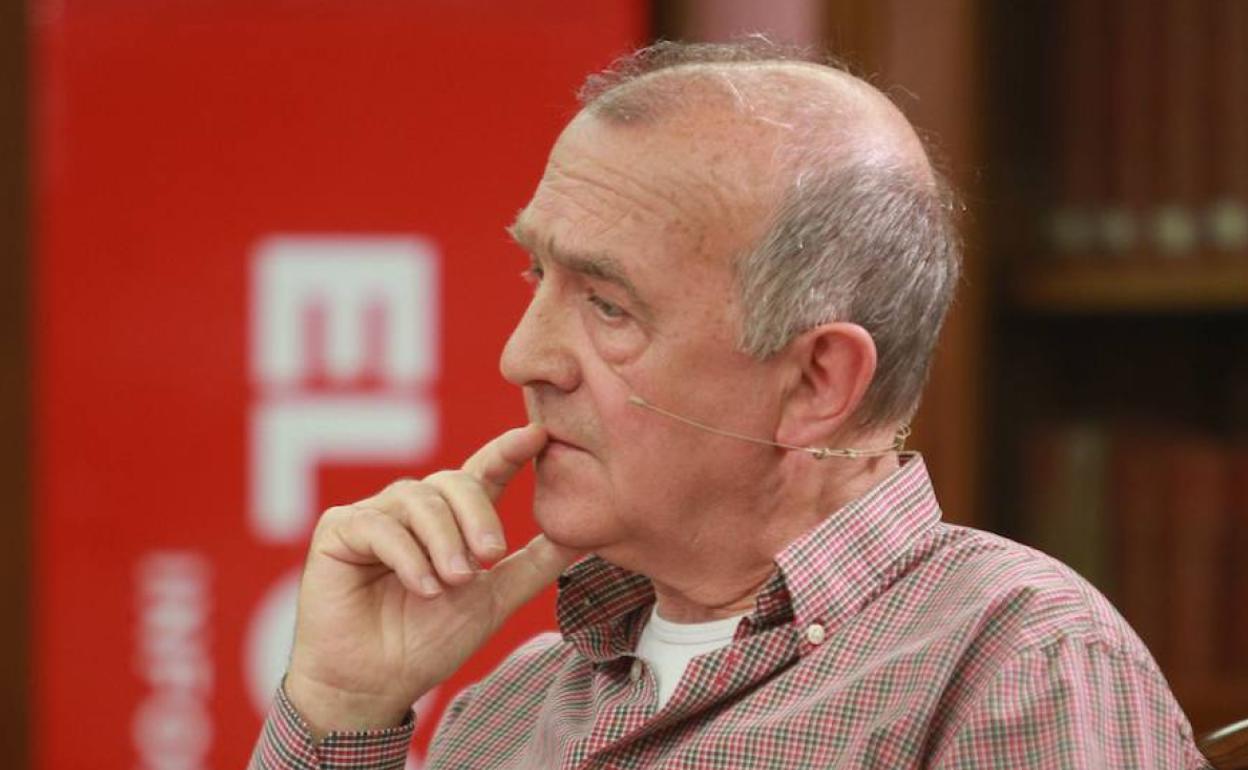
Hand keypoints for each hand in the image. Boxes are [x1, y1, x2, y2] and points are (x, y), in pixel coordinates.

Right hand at [284, 425, 581, 739]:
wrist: (376, 683)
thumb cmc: (429, 641)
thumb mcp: (495, 600)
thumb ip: (535, 565)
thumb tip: (582, 534)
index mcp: (451, 519)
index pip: (484, 472)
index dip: (509, 451)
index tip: (537, 436)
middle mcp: (413, 509)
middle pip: (454, 481)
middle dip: (478, 515)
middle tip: (491, 556)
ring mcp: (375, 515)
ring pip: (419, 499)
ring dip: (444, 542)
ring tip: (452, 582)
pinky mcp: (338, 530)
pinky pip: (379, 525)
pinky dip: (407, 556)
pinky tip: (422, 587)